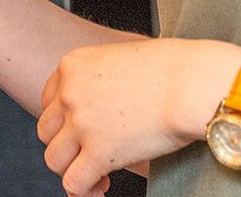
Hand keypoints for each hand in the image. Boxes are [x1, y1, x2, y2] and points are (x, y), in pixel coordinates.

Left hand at [38, 38, 237, 195]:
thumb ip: (104, 78)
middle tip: (91, 155)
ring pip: (54, 160)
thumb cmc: (176, 68)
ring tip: (97, 178)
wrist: (194, 83)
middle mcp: (70, 93)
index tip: (82, 132)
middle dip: (68, 146)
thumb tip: (109, 105)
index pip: (49, 101)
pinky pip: (74, 183)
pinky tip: (100, 189)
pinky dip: (84, 191)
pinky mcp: (100, 152)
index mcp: (73, 66)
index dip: (65, 122)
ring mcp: (82, 123)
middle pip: (47, 131)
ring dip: (73, 171)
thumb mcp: (124, 58)